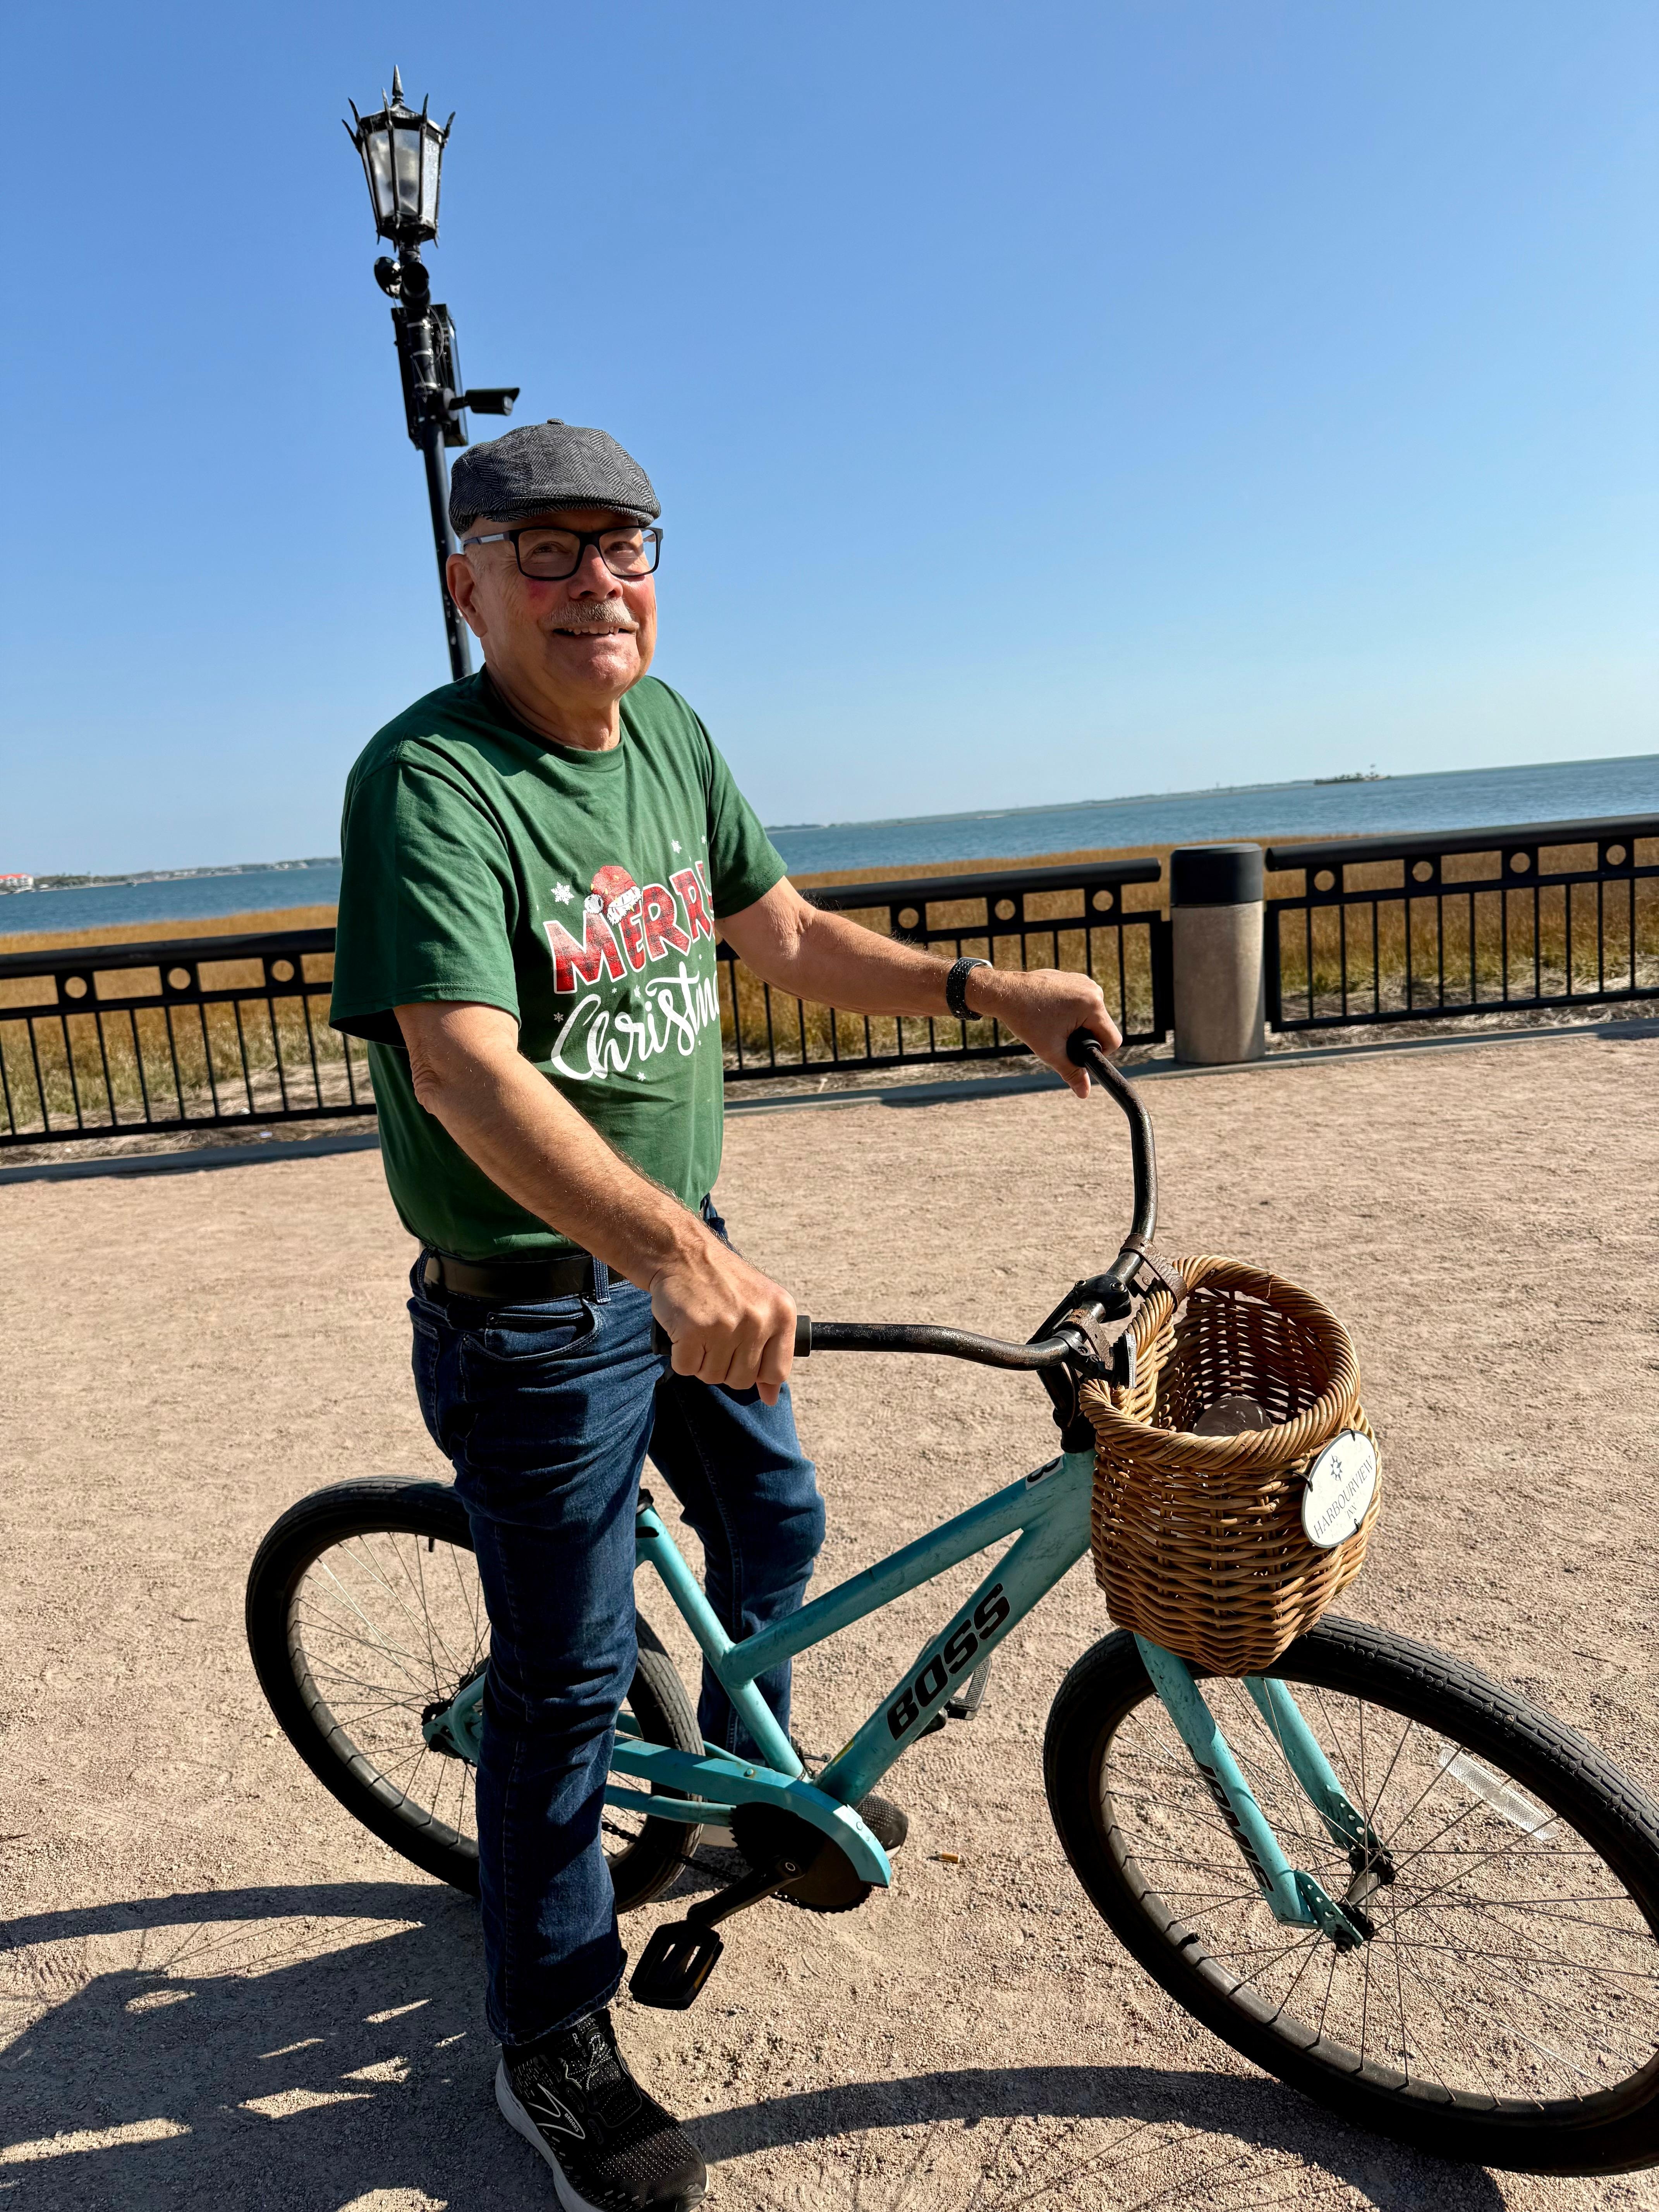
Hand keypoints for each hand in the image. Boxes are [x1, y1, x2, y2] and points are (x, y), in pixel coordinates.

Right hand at [648, 1230, 796, 1404]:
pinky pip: (687, 1368)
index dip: (757, 1373)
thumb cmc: (722, 1283)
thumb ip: (772, 1350)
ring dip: (702, 1361)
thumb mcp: (761, 1306)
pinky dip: (681, 1356)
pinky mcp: (694, 1330)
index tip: (742, 1356)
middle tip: (716, 1335)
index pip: (777, 1371)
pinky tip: (685, 1331)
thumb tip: (771, 1398)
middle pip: (742, 1380)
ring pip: (713, 1376)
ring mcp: (726, 1325)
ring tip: (701, 1330)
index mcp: (781, 1314)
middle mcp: (758, 1320)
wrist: (683, 1254)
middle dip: (724, 1365)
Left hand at [967, 966, 1122, 1098]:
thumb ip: (1071, 1072)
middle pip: (1102, 1028)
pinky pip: (1083, 1003)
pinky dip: (1071, 1012)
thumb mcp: (1051, 1051)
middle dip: (1084, 1038)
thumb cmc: (1026, 1019)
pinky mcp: (1074, 978)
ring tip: (1053, 1025)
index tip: (1075, 1052)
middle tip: (1059, 1038)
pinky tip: (1052, 1013)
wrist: (1004, 993)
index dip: (1097, 1053)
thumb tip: (1084, 1094)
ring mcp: (1084, 982)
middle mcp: (1093, 990)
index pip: (1112, 1040)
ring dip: (1078, 1026)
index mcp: (1093, 1005)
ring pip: (1092, 1016)